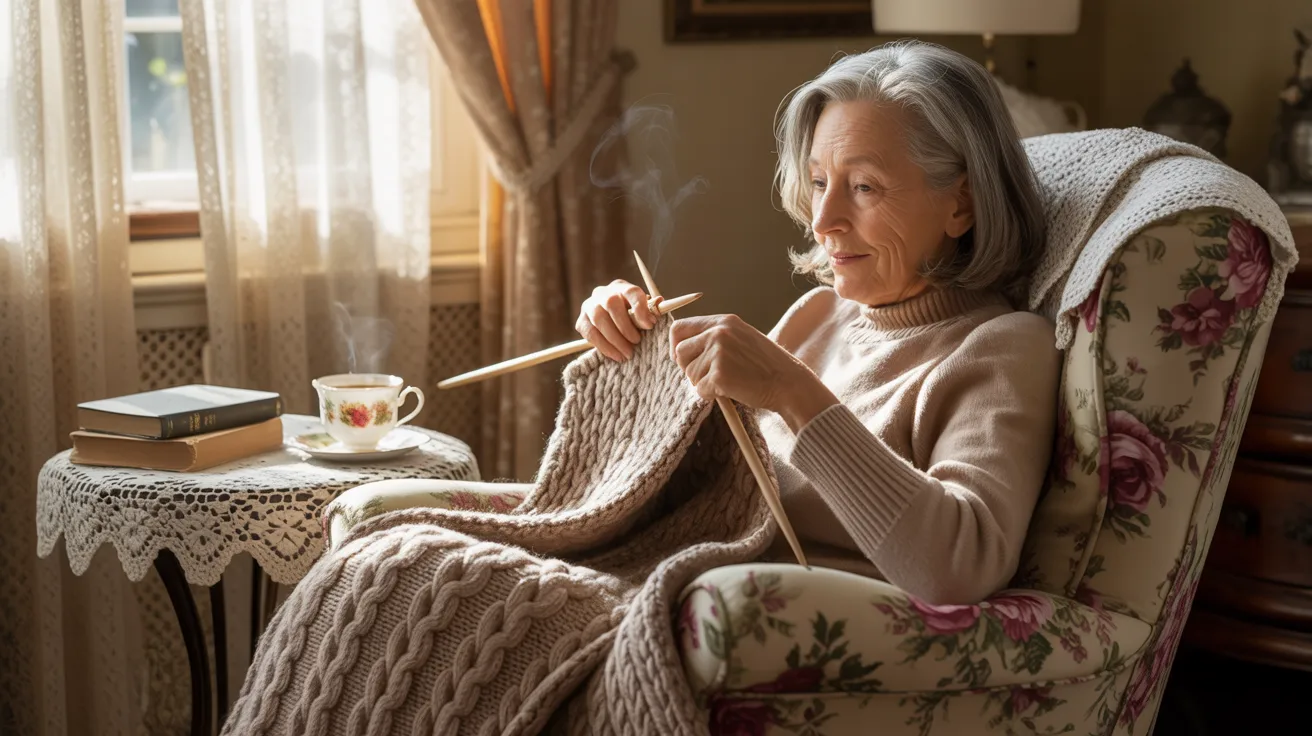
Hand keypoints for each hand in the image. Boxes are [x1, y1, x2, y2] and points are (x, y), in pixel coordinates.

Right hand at [576, 279, 659, 361]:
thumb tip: (660, 302)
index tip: (650, 325)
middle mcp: (602, 293)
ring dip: (615, 339)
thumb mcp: (642, 312)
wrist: (611, 324)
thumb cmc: (631, 317)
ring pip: (599, 319)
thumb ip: (651, 309)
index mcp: (621, 287)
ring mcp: (589, 306)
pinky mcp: (581, 321)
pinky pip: (590, 333)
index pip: (630, 292)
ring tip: (628, 353)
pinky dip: (604, 346)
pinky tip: (616, 355)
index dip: (641, 308)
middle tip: (637, 341)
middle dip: (625, 326)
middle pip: (611, 303)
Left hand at [670, 314, 836, 428]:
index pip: (679, 328)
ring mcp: (718, 353)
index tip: (682, 358)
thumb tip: (680, 349)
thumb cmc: (764, 365)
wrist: (787, 383)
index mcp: (723, 321)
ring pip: (689, 374)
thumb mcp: (740, 338)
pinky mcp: (719, 375)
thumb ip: (714, 337)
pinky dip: (711, 395)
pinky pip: (700, 390)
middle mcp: (719, 333)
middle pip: (680, 352)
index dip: (676, 345)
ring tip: (729, 381)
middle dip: (689, 368)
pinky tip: (730, 390)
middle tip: (710, 375)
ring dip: (703, 383)